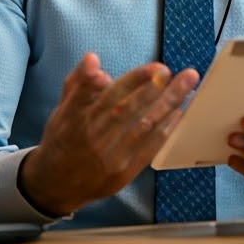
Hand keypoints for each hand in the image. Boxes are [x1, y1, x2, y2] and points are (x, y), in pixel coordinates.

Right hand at [18, 53, 198, 217]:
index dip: (133, 80)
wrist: (56, 185)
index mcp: (77, 118)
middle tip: (182, 73)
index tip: (156, 67)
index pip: (108, 94)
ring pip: (143, 127)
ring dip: (168, 105)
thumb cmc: (61, 140)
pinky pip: (148, 149)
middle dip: (158, 89)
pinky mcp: (123, 173)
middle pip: (130, 109)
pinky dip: (165, 129)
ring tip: (187, 87)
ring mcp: (110, 157)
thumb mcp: (61, 109)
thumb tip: (94, 59)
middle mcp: (93, 137)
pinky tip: (178, 112)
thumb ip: (78, 83)